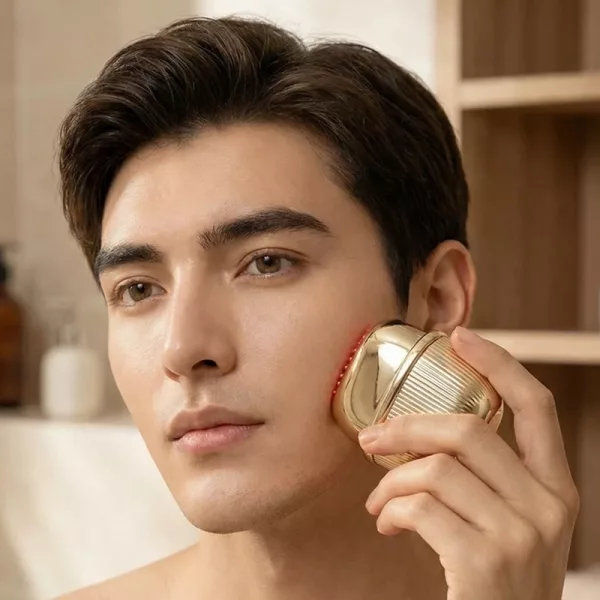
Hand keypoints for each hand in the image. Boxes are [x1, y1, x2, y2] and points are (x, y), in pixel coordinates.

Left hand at [358, 327, 579, 599]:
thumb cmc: (494, 581)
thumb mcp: (507, 523)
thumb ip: (485, 479)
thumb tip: (422, 429)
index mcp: (556, 490)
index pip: (536, 406)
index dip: (498, 363)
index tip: (458, 337)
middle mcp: (550, 508)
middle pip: (468, 429)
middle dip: (406, 426)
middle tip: (372, 438)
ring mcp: (522, 536)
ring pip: (435, 467)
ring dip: (390, 481)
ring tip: (378, 502)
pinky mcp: (485, 562)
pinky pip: (419, 506)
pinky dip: (390, 510)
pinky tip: (386, 524)